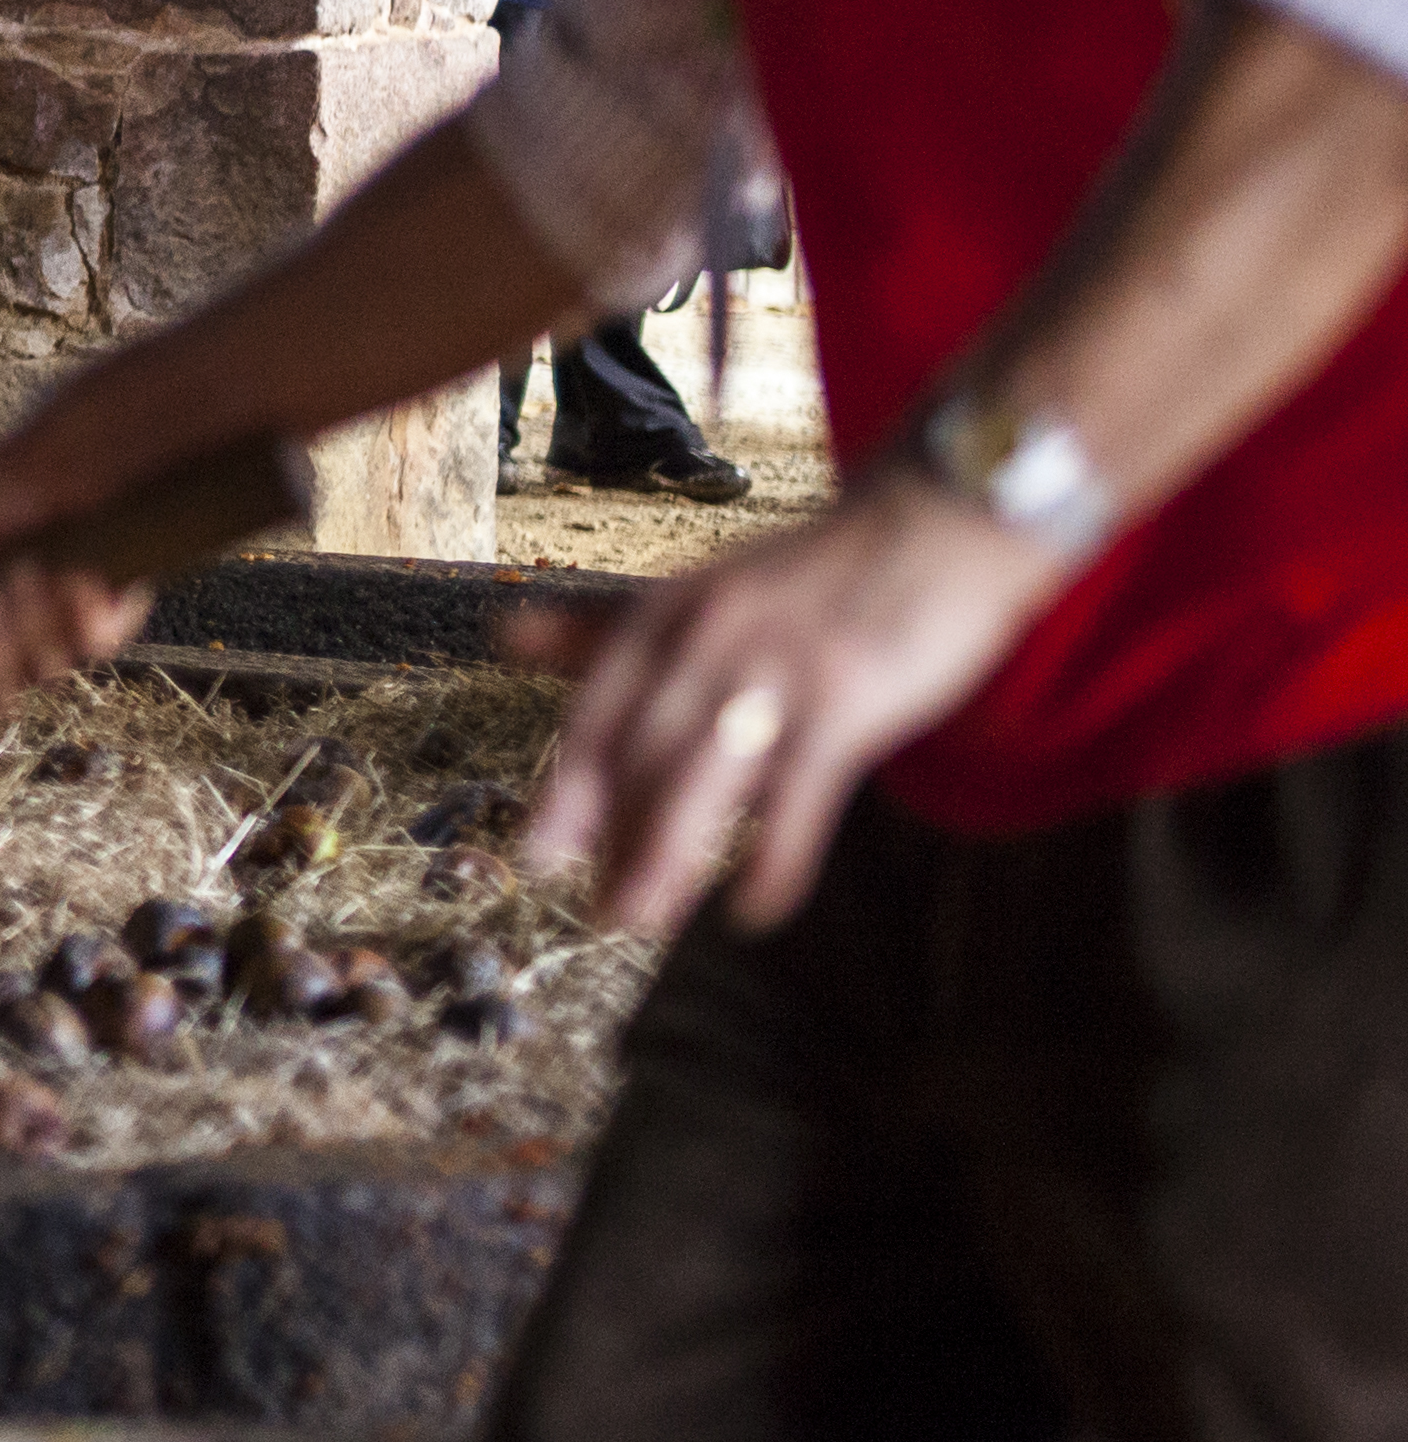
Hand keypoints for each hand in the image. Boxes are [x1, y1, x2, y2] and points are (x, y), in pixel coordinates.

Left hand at [498, 474, 1069, 935]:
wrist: (939, 522)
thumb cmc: (815, 573)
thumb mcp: (702, 588)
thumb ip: (605, 624)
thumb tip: (502, 637)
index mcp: (668, 613)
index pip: (597, 714)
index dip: (565, 790)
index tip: (536, 859)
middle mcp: (708, 639)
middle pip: (641, 755)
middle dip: (612, 841)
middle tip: (596, 916)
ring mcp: (777, 670)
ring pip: (702, 778)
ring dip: (667, 857)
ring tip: (643, 919)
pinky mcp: (848, 701)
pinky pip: (800, 797)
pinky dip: (774, 860)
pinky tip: (753, 908)